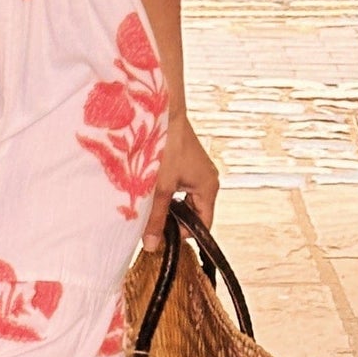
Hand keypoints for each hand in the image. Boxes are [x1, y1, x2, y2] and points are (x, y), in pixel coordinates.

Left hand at [143, 113, 219, 251]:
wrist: (162, 110)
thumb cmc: (165, 145)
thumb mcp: (158, 188)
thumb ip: (155, 218)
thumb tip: (152, 245)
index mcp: (208, 187)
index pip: (203, 226)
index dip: (182, 235)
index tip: (161, 238)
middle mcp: (207, 180)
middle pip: (193, 214)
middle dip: (172, 220)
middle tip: (151, 221)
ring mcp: (197, 171)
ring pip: (183, 200)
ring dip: (167, 206)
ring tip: (149, 203)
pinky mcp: (186, 163)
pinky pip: (179, 187)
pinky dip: (165, 193)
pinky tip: (150, 189)